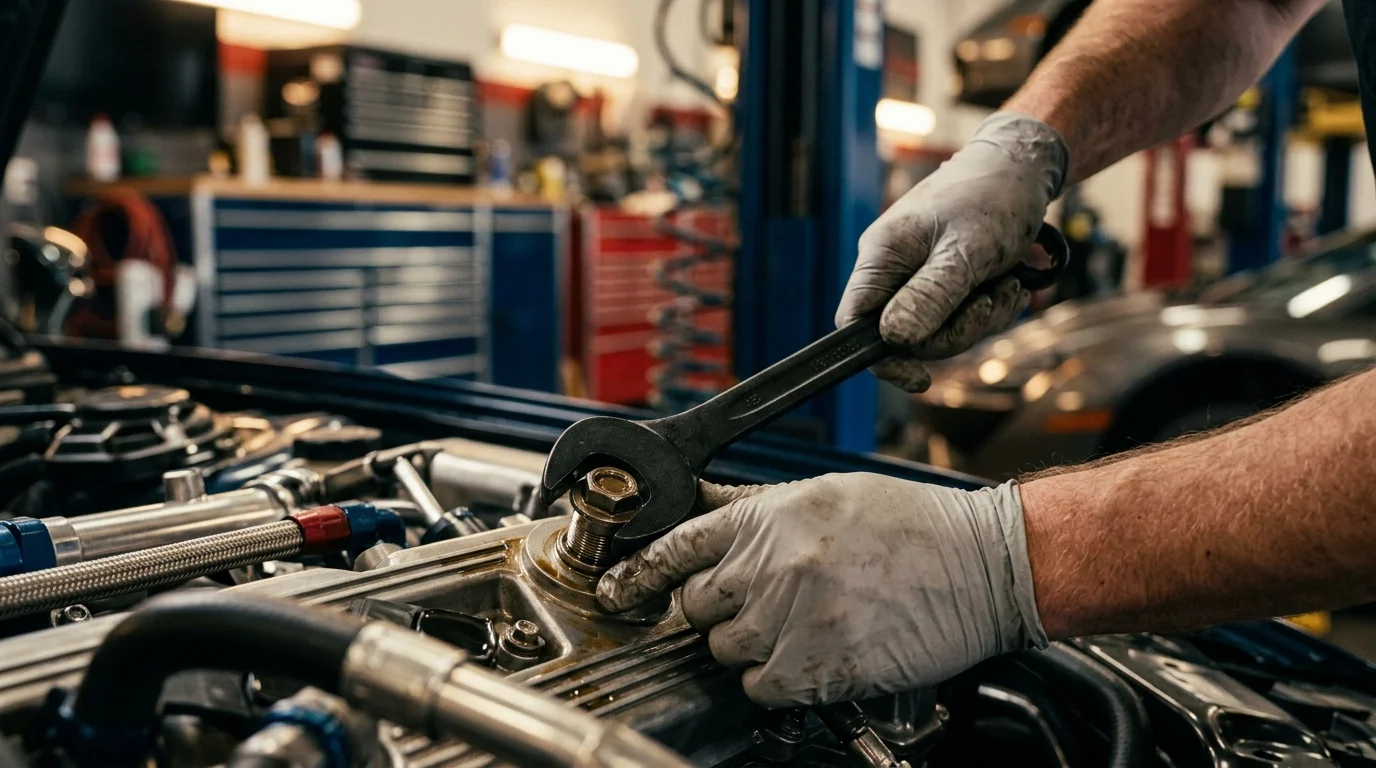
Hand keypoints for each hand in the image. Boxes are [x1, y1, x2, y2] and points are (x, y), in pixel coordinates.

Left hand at [596, 475, 1045, 706]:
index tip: (618, 590)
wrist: (980, 564)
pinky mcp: (817, 666)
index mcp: (768, 517)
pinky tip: (808, 656)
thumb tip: (701, 509)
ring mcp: (791, 618)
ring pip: (723, 650)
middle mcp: (770, 566)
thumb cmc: (911, 525)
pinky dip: (773, 679)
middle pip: (694, 605)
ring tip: (796, 626)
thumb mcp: (825, 494)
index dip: (639, 572)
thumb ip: (755, 508)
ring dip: (745, 645)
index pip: (675, 546)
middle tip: (756, 605)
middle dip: (713, 610)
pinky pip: (759, 686)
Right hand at [837, 112, 1068, 391]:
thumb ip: (931, 294)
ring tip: (1006, 284)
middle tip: (989, 300)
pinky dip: (988, 310)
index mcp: (882, 255)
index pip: (855, 323)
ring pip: (937, 331)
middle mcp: (892, 268)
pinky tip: (1008, 285)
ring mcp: (917, 276)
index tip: (919, 377)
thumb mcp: (968, 250)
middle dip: (955, 330)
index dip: (881, 357)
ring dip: (979, 319)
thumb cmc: (994, 197)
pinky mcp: (944, 281)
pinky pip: (958, 319)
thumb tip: (894, 338)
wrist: (1023, 168)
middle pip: (904, 336)